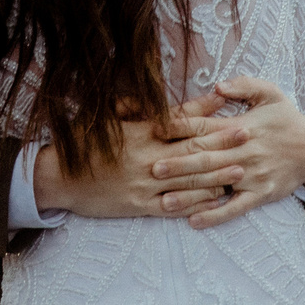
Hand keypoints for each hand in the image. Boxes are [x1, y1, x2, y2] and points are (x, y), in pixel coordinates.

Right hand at [33, 92, 245, 218]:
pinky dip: (195, 203)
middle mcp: (146, 158)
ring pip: (188, 180)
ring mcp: (145, 185)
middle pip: (191, 150)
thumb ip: (133, 108)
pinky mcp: (139, 206)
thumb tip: (158, 97)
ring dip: (216, 175)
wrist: (57, 178)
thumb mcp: (104, 117)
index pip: (179, 121)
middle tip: (247, 136)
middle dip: (221, 143)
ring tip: (240, 169)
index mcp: (139, 132)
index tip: (228, 106)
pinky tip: (214, 200)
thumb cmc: (81, 143)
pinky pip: (173, 206)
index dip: (205, 113)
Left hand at [151, 78, 304, 230]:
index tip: (155, 129)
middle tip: (152, 169)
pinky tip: (195, 221)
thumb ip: (243, 85)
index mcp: (241, 126)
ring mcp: (252, 175)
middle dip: (178, 164)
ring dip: (189, 194)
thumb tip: (217, 86)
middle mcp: (243, 152)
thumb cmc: (285, 119)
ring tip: (163, 201)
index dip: (180, 128)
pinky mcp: (260, 194)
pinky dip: (215, 215)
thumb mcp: (270, 93)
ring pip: (215, 185)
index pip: (205, 126)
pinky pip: (235, 208)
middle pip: (206, 158)